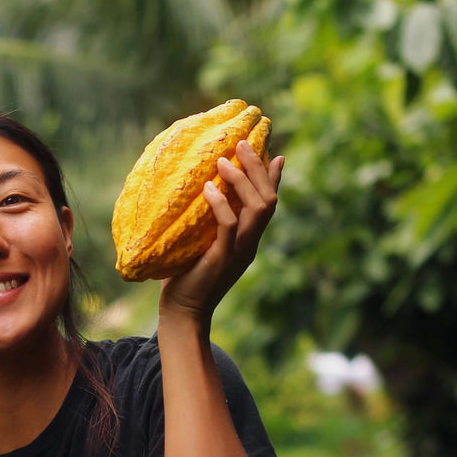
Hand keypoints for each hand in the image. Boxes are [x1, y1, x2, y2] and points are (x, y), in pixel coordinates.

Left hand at [157, 139, 282, 322]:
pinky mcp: (222, 259)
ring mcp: (239, 251)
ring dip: (242, 181)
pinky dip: (221, 204)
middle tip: (241, 144)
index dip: (273, 178)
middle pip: (268, 200)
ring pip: (257, 209)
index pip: (269, 204)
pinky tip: (208, 188)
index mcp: (249, 240)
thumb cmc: (186, 276)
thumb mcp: (203, 243)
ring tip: (223, 161)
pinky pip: (230, 226)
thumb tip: (203, 194)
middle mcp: (250, 244)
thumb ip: (211, 223)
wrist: (182, 312)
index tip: (274, 153)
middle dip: (258, 169)